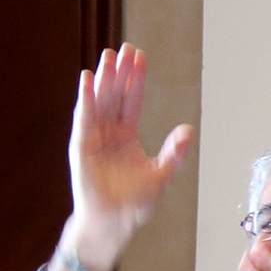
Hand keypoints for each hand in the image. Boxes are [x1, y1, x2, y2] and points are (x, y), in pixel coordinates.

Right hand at [58, 45, 194, 270]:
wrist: (112, 222)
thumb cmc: (134, 203)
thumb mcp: (160, 175)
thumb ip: (174, 153)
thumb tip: (188, 130)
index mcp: (126, 136)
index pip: (132, 101)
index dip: (136, 79)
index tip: (139, 57)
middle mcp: (109, 133)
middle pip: (115, 95)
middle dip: (120, 72)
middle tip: (125, 48)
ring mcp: (93, 138)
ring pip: (99, 102)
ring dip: (103, 79)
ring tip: (107, 57)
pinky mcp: (81, 147)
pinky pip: (84, 118)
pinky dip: (86, 98)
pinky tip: (88, 80)